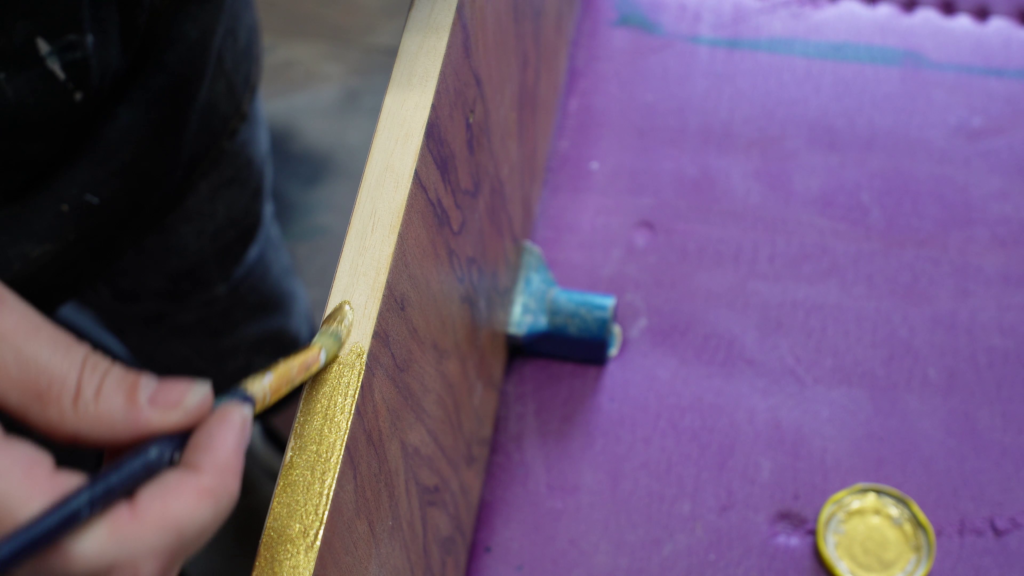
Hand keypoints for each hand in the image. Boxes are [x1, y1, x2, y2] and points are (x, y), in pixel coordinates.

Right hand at [0, 282, 251, 575]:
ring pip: (107, 568)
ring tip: (177, 436)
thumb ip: (75, 381)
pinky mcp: (2, 532)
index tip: (232, 417)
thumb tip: (187, 404)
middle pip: (126, 569)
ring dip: (160, 513)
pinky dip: (120, 515)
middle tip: (218, 427)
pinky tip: (120, 457)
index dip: (202, 488)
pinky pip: (72, 554)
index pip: (120, 544)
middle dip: (192, 502)